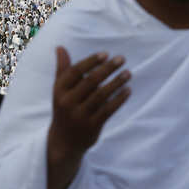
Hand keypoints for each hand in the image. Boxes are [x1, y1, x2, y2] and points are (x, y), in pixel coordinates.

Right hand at [48, 47, 130, 161]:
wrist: (64, 141)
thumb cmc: (64, 108)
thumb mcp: (60, 90)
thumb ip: (63, 69)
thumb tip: (60, 47)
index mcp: (59, 90)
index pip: (76, 71)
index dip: (91, 61)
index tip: (106, 54)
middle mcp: (67, 102)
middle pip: (90, 81)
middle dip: (108, 69)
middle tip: (122, 59)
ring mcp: (79, 115)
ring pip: (101, 95)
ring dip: (116, 82)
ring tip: (128, 73)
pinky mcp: (91, 126)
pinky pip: (108, 110)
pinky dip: (119, 99)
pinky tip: (128, 90)